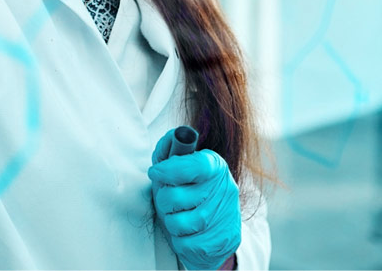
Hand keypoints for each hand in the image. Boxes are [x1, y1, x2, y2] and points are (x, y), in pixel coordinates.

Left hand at [147, 130, 241, 269]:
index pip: (193, 165)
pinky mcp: (224, 241)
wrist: (212, 224)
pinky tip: (186, 233)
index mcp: (215, 165)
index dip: (169, 169)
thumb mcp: (177, 164)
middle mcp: (226, 189)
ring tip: (177, 216)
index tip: (154, 172)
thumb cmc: (187, 188)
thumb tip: (173, 138)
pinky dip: (179, 240)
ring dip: (170, 221)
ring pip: (179, 223)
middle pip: (176, 197)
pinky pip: (186, 244)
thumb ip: (170, 147)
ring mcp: (227, 217)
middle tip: (167, 200)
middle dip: (164, 200)